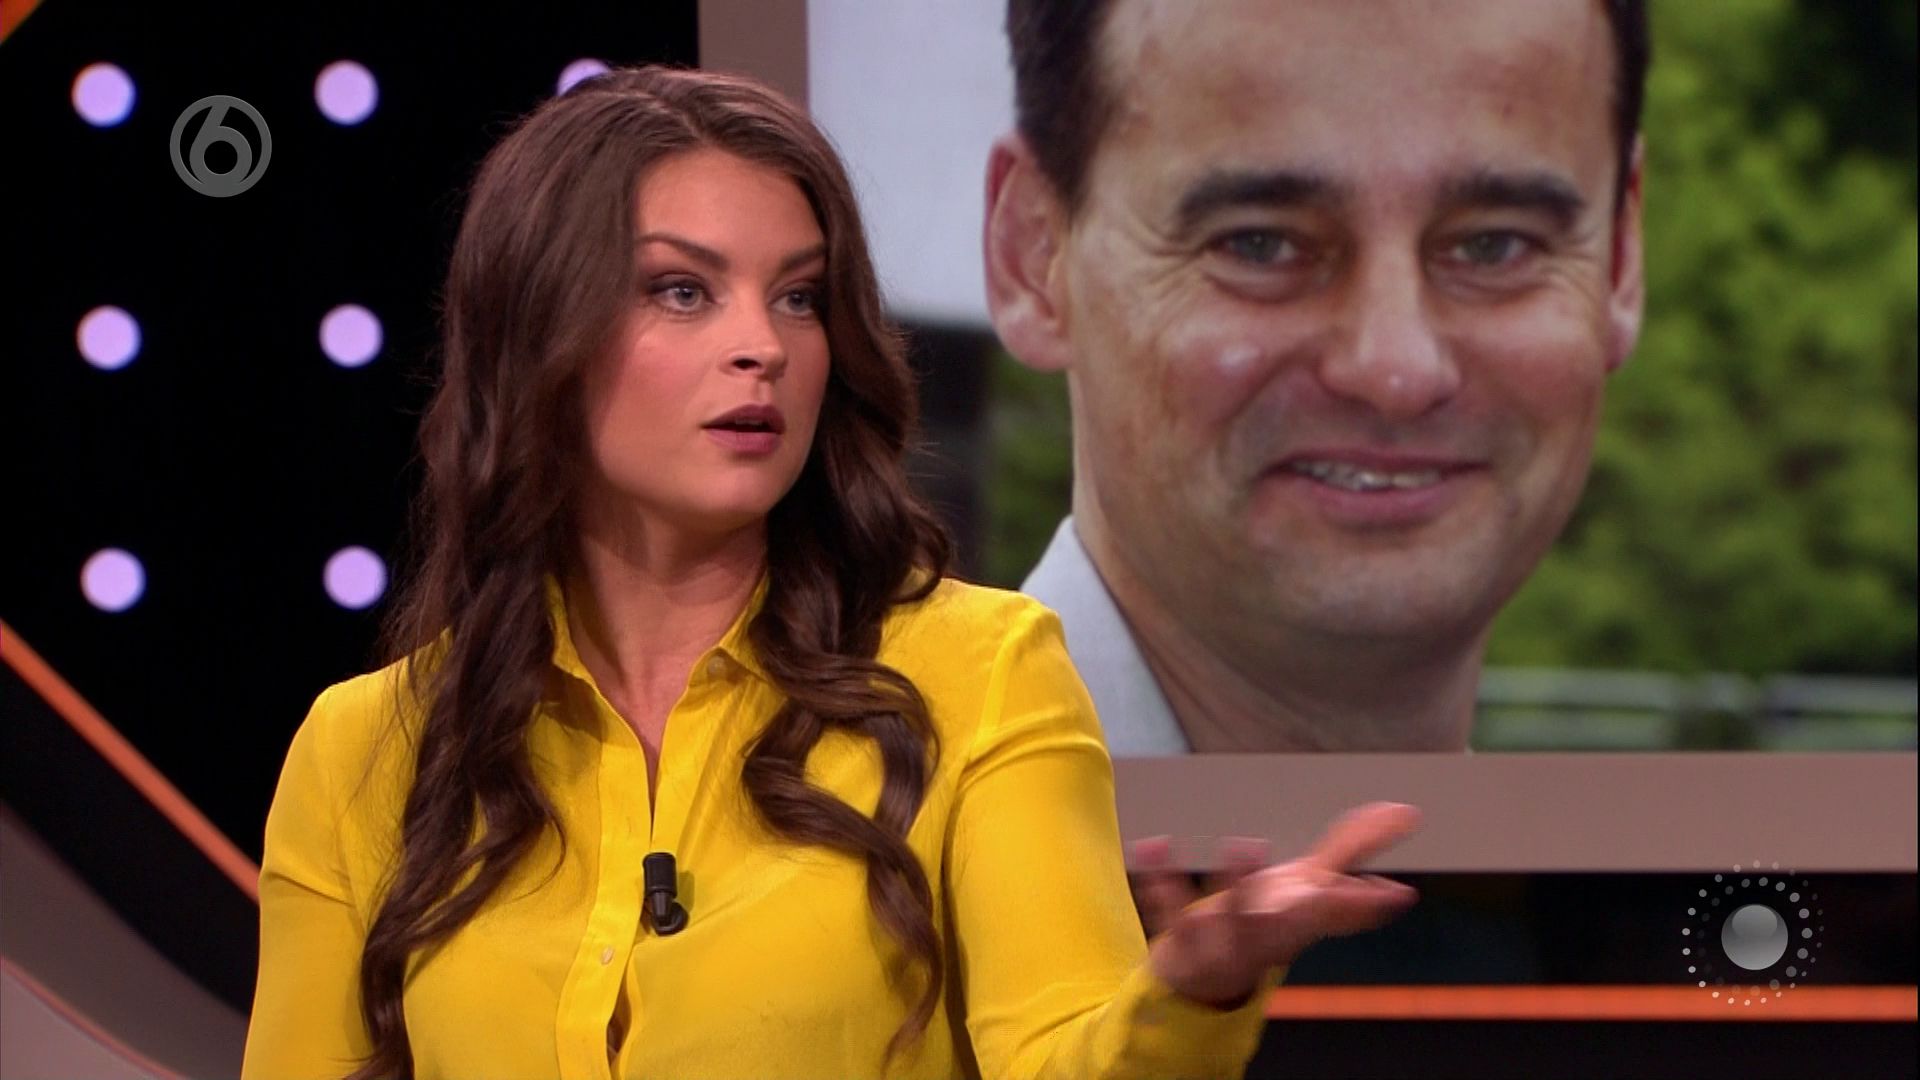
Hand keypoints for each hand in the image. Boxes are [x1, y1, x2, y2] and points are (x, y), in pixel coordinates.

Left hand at [1136, 801, 1421, 1007]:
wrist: (1204, 978)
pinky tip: (1153, 845)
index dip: (1364, 905)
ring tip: (1246, 844)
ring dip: (1239, 883)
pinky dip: (1160, 877)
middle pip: (1291, 925)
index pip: (1337, 915)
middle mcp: (1268, 935)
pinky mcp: (1181, 937)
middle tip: (1320, 890)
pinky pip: (1170, 908)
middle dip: (1308, 911)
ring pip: (1234, 917)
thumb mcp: (1313, 883)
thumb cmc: (1268, 920)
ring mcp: (1224, 939)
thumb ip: (1354, 846)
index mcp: (1302, 921)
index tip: (1399, 894)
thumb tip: (1408, 812)